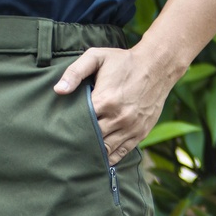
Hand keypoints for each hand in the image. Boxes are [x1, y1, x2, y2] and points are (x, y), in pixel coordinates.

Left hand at [53, 45, 176, 164]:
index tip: (62, 130)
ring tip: (80, 155)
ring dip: (94, 152)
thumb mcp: (97, 57)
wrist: (157, 66)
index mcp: (105, 100)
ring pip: (106, 149)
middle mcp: (119, 117)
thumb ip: (75, 72)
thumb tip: (58, 90)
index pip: (82, 122)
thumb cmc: (124, 61)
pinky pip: (121, 153)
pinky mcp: (140, 133)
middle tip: (67, 146)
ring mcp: (131, 128)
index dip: (71, 127)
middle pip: (93, 138)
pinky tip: (99, 159)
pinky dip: (109, 158)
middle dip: (80, 141)